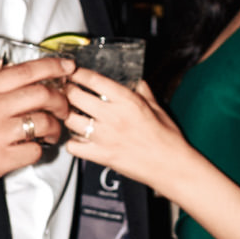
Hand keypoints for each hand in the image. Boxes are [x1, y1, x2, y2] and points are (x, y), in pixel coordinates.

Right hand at [0, 59, 73, 192]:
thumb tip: (5, 65)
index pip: (26, 71)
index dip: (53, 66)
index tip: (68, 67)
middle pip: (42, 95)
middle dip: (60, 99)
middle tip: (63, 105)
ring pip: (43, 122)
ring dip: (55, 126)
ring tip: (52, 130)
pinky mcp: (2, 159)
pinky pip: (34, 150)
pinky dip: (39, 149)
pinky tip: (33, 147)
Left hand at [64, 73, 187, 194]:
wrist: (171, 166)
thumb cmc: (168, 140)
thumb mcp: (158, 109)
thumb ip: (145, 93)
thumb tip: (138, 83)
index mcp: (127, 101)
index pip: (94, 80)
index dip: (78, 74)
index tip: (73, 72)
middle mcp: (113, 116)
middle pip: (75, 97)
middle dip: (68, 91)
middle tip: (68, 91)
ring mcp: (104, 137)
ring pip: (70, 120)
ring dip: (68, 116)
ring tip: (72, 115)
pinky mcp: (101, 156)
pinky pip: (73, 146)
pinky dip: (72, 142)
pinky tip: (79, 139)